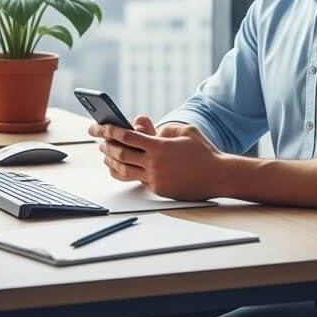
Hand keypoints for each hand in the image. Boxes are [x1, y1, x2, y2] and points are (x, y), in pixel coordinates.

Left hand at [88, 116, 230, 200]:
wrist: (218, 176)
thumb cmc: (203, 151)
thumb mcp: (185, 131)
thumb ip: (163, 129)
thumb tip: (145, 131)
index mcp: (160, 147)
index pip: (127, 137)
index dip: (110, 131)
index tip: (100, 127)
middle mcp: (154, 164)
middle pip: (121, 154)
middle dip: (105, 145)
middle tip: (98, 140)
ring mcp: (155, 179)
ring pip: (124, 170)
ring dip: (111, 160)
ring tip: (105, 154)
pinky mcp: (158, 189)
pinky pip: (137, 179)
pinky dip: (125, 171)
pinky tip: (120, 166)